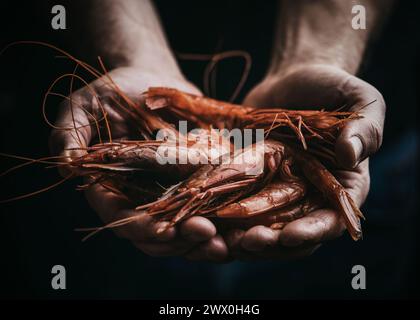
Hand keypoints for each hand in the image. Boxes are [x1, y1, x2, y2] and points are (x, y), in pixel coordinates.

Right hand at [50, 66, 227, 260]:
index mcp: (110, 188)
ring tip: (228, 244)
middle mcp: (140, 197)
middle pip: (158, 232)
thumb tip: (66, 165)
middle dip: (182, 241)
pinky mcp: (195, 180)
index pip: (122, 218)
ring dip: (205, 239)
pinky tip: (242, 222)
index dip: (142, 228)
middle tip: (208, 238)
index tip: (166, 230)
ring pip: (185, 226)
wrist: (148, 81)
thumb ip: (69, 135)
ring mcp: (169, 191)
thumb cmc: (110, 93)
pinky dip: (224, 217)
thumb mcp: (82, 108)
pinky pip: (209, 205)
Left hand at [224, 63, 384, 258]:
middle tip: (246, 240)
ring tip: (220, 238)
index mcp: (341, 187)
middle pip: (292, 235)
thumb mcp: (358, 98)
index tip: (287, 236)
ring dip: (242, 239)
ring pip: (262, 228)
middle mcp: (310, 198)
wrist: (290, 82)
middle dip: (270, 243)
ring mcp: (278, 193)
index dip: (311, 232)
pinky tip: (206, 220)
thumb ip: (365, 126)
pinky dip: (224, 218)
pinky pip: (238, 207)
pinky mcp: (252, 184)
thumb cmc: (330, 88)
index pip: (331, 221)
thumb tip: (350, 155)